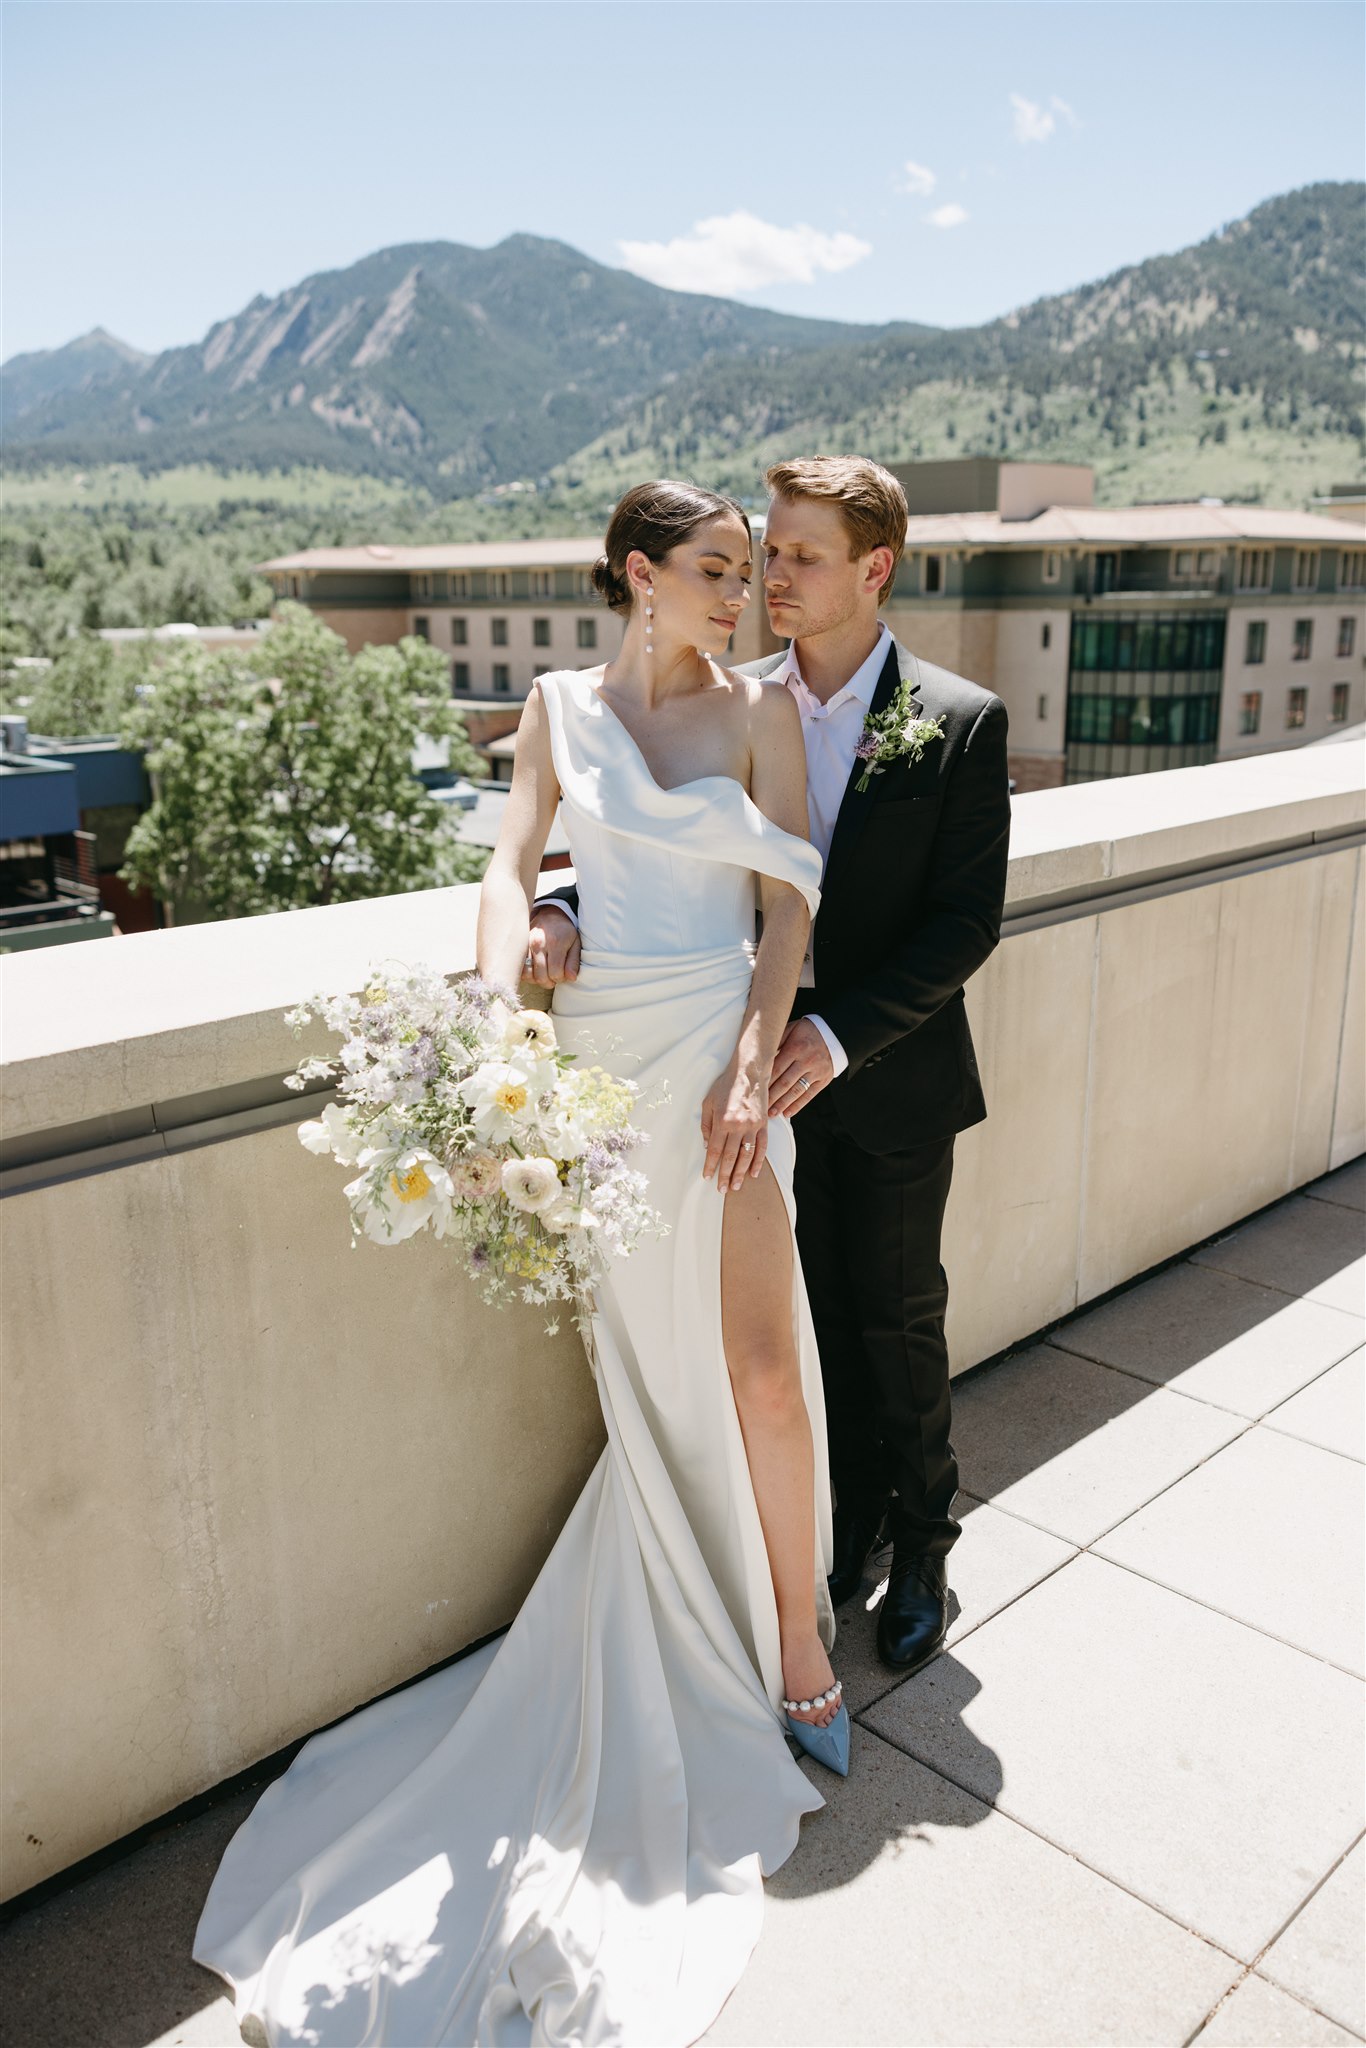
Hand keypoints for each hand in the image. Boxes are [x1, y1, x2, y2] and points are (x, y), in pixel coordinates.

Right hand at [525, 907, 580, 986]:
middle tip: (554, 977)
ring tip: (544, 974)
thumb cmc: (564, 932)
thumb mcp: (575, 943)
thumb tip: (571, 978)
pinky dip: (527, 974)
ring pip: (528, 975)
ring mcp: (525, 945)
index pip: (556, 973)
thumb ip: (573, 962)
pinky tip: (535, 971)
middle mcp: (538, 943)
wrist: (548, 915)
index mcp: (555, 943)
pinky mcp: (518, 947)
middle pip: (541, 977)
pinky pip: (519, 969)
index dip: (560, 978)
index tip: (562, 974)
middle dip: (549, 982)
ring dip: (537, 980)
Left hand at [700, 1060, 768, 1192]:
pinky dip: (758, 1162)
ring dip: (740, 1173)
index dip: (711, 1166)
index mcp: (723, 1121)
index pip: (716, 1150)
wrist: (749, 1072)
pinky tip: (753, 1173)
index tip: (707, 1176)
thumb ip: (706, 1126)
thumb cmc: (725, 1086)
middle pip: (731, 1157)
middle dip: (725, 1175)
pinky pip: (762, 1147)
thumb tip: (708, 1147)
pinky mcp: (763, 1125)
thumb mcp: (708, 1103)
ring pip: (747, 1156)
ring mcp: (753, 1126)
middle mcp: (739, 1126)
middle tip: (722, 1189)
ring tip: (735, 1186)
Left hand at [768, 1018, 833, 1116]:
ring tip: (771, 1113)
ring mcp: (816, 1071)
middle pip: (785, 1083)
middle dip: (771, 1097)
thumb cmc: (808, 1032)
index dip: (765, 1082)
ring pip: (796, 1091)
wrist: (836, 1034)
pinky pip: (809, 1095)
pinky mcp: (824, 1080)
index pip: (776, 1069)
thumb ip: (776, 1041)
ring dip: (782, 1104)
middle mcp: (806, 1061)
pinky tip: (788, 1112)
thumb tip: (760, 1056)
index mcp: (796, 1048)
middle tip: (760, 1107)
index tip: (755, 1091)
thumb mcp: (791, 1029)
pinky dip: (798, 1105)